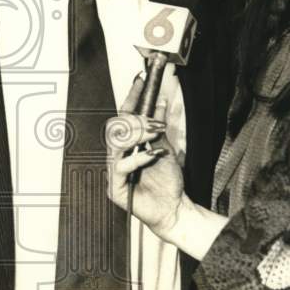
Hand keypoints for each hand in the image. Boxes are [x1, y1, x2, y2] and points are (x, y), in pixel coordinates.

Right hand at [105, 70, 185, 241]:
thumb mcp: (166, 148)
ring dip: (138, 134)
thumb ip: (159, 128)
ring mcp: (114, 171)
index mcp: (127, 145)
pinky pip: (121, 166)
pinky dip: (139, 157)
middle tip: (155, 121)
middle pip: (116, 127)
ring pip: (116, 143)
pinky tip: (152, 154)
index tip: (141, 81)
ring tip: (155, 133)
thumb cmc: (167, 182)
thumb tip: (160, 103)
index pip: (124, 116)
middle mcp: (118, 156)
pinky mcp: (115, 187)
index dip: (132, 97)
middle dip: (136, 120)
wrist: (174, 208)